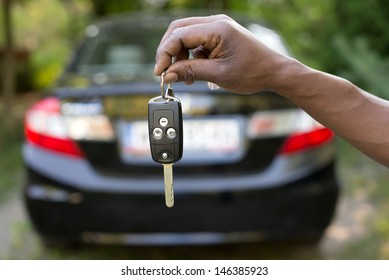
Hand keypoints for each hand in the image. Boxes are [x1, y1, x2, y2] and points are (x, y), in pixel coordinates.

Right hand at [154, 14, 289, 93]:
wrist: (274, 72)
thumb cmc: (253, 72)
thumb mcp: (219, 75)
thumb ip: (190, 72)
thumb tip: (168, 75)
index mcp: (218, 28)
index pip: (179, 35)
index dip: (165, 53)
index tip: (159, 72)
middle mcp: (216, 22)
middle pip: (178, 30)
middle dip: (168, 51)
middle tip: (165, 72)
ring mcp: (218, 27)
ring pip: (186, 35)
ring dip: (179, 55)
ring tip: (183, 76)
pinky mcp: (219, 35)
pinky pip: (196, 41)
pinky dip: (190, 55)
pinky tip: (193, 71)